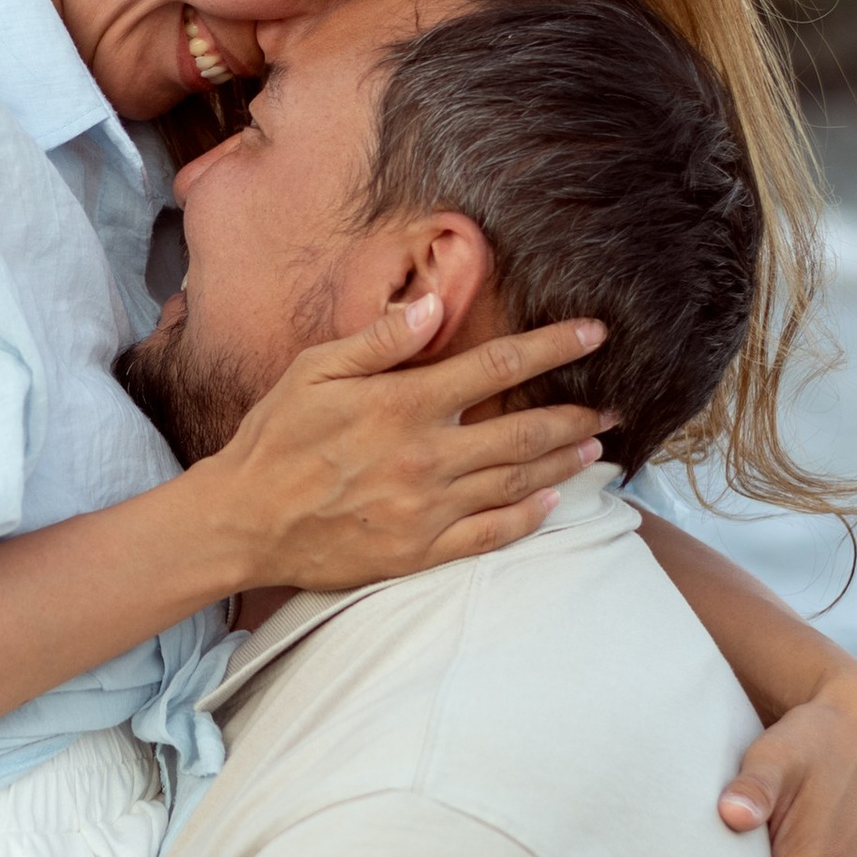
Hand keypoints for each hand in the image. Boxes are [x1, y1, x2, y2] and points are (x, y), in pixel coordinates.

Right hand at [197, 295, 614, 592]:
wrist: (243, 521)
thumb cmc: (276, 438)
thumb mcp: (315, 371)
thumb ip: (379, 340)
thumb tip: (434, 305)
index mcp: (404, 405)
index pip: (496, 367)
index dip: (550, 348)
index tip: (593, 335)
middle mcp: (426, 457)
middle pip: (522, 432)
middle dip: (575, 415)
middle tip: (612, 406)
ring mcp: (427, 510)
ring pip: (515, 483)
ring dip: (562, 464)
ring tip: (595, 449)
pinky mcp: (420, 551)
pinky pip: (489, 535)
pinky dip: (526, 518)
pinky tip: (550, 503)